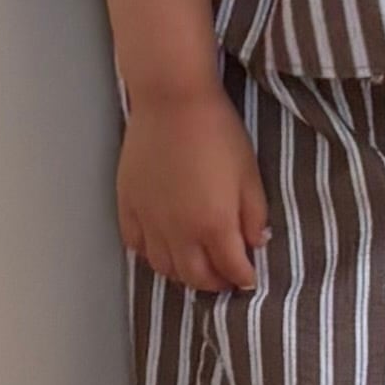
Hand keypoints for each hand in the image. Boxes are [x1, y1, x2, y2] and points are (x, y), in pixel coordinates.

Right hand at [117, 90, 271, 294]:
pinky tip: (162, 247)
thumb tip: (256, 244)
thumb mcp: (249, 173)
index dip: (244, 279)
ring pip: (163, 268)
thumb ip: (254, 215)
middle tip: (225, 277)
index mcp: (213, 225)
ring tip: (196, 265)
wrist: (172, 100)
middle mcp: (178, 233)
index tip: (250, 278)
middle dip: (215, 283)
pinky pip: (135, 245)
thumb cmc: (218, 132)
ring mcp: (149, 221)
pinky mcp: (128, 205)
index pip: (231, 270)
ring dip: (182, 274)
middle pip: (195, 277)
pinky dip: (150, 255)